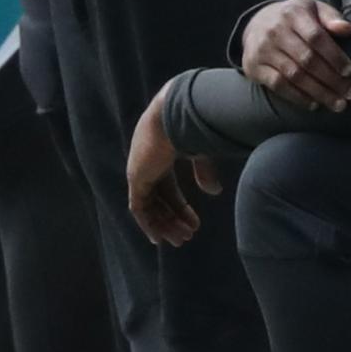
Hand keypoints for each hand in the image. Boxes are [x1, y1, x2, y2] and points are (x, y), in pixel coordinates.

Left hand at [126, 92, 219, 246]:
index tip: (195, 225)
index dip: (181, 208)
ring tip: (180, 240)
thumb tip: (214, 193)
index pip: (168, 188)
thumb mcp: (201, 151)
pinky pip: (139, 207)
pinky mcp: (136, 176)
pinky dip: (148, 223)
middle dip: (173, 220)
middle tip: (186, 238)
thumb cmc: (191, 123)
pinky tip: (159, 238)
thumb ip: (204, 172)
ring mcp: (140, 170)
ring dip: (164, 225)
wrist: (176, 111)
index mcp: (163, 153)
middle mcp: (148, 163)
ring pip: (150, 206)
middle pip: (159, 199)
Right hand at [238, 0, 350, 112]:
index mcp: (293, 14)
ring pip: (294, 75)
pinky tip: (314, 104)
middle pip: (307, 59)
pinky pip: (278, 85)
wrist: (256, 22)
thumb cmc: (295, 18)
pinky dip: (298, 97)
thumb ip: (331, 17)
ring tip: (338, 104)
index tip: (350, 71)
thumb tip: (347, 30)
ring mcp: (262, 50)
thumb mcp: (313, 8)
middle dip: (332, 79)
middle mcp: (275, 31)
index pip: (316, 37)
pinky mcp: (254, 67)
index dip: (334, 56)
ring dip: (319, 92)